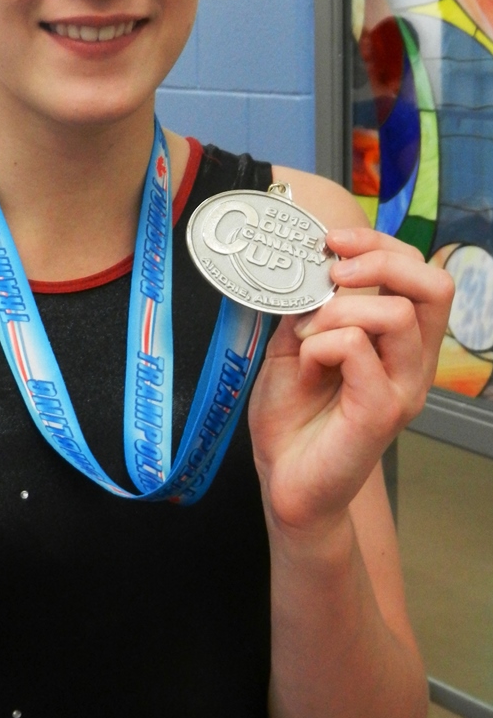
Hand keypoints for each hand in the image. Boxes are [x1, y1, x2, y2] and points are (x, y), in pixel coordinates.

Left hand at [248, 227, 453, 534]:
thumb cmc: (292, 411)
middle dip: (379, 260)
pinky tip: (305, 366)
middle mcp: (413, 362)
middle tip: (334, 273)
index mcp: (400, 341)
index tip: (333, 241)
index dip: (380, 243)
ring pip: (396, 314)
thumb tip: (309, 261)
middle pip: (433, 285)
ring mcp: (402, 388)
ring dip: (338, 310)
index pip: (421, 273)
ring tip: (307, 336)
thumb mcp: (296, 340)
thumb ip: (311, 303)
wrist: (283, 475)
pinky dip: (320, 343)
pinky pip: (356, 348)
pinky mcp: (380, 412)